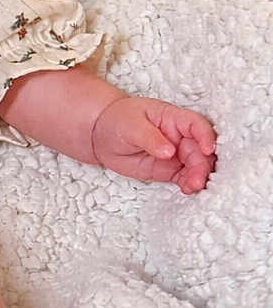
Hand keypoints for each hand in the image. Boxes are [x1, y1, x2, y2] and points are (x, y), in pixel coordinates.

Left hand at [90, 96, 215, 193]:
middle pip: (200, 149)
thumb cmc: (117, 120)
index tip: (208, 149)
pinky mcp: (170, 169)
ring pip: (196, 165)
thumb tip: (169, 151)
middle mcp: (179, 136)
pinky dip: (189, 184)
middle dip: (202, 164)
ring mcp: (176, 153)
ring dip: (199, 176)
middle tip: (197, 178)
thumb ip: (150, 137)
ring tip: (193, 186)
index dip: (206, 136)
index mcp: (172, 118)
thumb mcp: (130, 125)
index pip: (196, 124)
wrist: (101, 135)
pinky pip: (185, 177)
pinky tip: (187, 189)